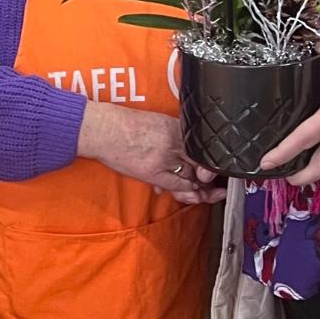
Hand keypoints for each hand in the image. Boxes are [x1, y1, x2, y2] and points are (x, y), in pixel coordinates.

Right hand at [77, 101, 219, 201]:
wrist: (102, 129)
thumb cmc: (124, 125)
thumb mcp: (156, 122)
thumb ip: (173, 136)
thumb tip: (183, 157)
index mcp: (175, 127)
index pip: (202, 148)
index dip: (212, 162)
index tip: (216, 170)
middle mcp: (173, 142)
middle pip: (201, 164)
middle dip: (210, 179)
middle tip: (217, 189)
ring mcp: (164, 158)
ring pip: (191, 178)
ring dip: (200, 189)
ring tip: (206, 195)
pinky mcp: (152, 172)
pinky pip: (176, 186)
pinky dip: (185, 192)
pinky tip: (191, 195)